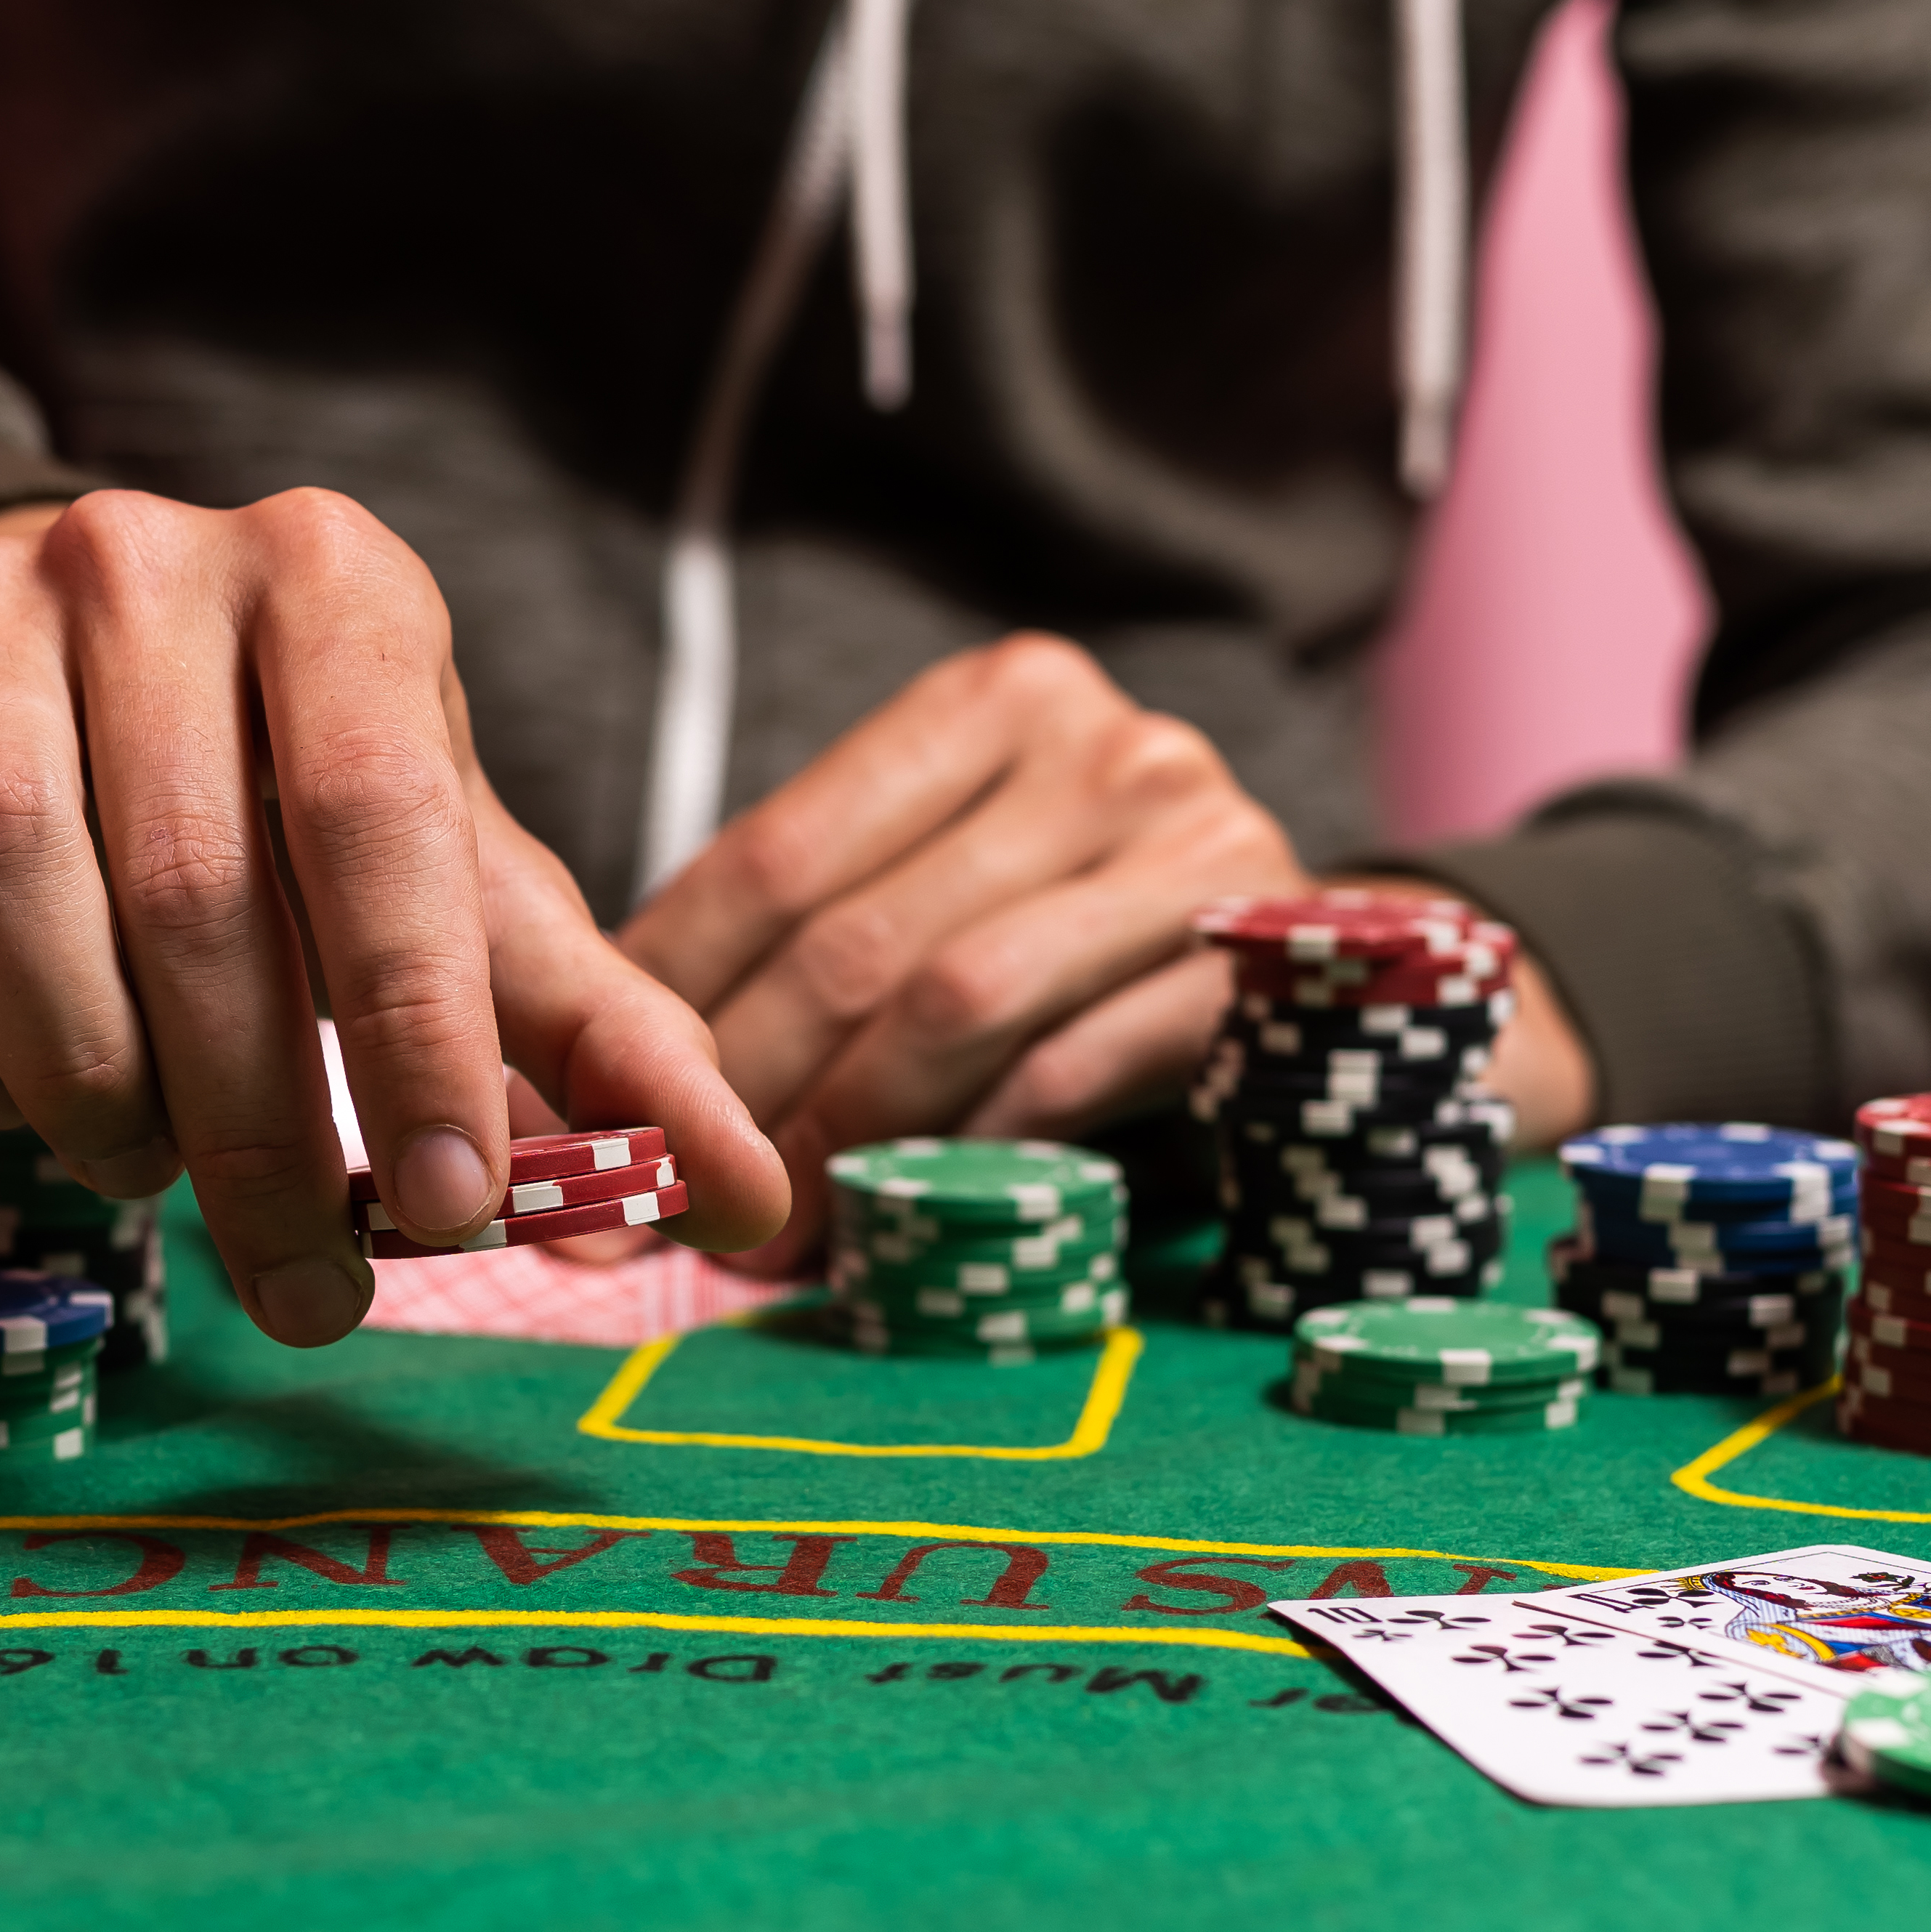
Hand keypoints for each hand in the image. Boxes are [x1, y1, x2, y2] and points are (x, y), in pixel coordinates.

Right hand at [0, 488, 788, 1343]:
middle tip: (306, 1282)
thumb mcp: (472, 882)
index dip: (416, 1027)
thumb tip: (754, 1204)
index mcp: (343, 585)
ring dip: (87, 1079)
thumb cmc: (315, 797)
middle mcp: (155, 561)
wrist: (92, 658)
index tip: (450, 1213)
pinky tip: (21, 1108)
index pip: (380, 815)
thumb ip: (609, 1037)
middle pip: (191, 879)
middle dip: (255, 1125)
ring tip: (155, 1176)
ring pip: (10, 875)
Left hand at [618, 634, 1313, 1268]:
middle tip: (689, 1197)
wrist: (1326, 956)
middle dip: (754, 1087)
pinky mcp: (1260, 967)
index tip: (604, 1096)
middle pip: (862, 938)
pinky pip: (1071, 1073)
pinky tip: (910, 1213)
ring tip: (784, 1231)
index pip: (781, 854)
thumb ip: (822, 917)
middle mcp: (1107, 746)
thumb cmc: (1085, 921)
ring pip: (959, 1004)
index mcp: (997, 699)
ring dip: (851, 1135)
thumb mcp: (952, 871)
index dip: (675, 992)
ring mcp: (1199, 846)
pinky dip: (970, 1155)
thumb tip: (616, 1038)